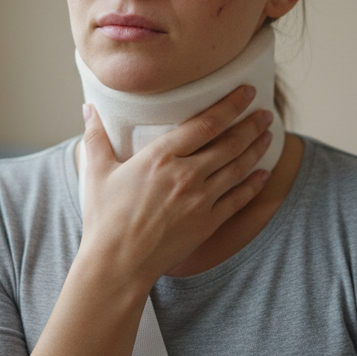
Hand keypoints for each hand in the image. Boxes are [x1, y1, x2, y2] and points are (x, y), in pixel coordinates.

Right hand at [78, 84, 273, 287]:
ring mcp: (200, 200)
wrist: (117, 264)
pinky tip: (264, 174)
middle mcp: (185, 175)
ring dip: (256, 149)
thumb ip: (96, 137)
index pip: (205, 123)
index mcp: (160, 157)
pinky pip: (238, 199)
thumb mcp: (97, 173)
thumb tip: (88, 109)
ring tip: (268, 134)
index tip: (246, 91)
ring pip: (237, 168)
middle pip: (229, 143)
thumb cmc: (104, 219)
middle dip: (251, 125)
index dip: (230, 105)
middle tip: (265, 112)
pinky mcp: (207, 223)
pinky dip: (254, 185)